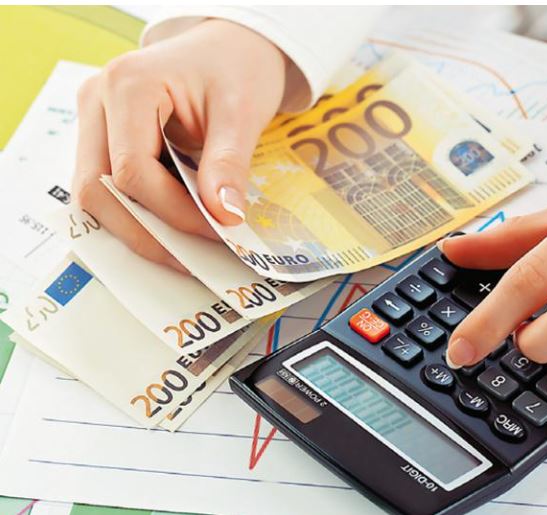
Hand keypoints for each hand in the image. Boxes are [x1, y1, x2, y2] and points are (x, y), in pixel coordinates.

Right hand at [72, 19, 285, 270]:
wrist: (229, 49)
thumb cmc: (235, 67)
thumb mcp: (241, 112)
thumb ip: (228, 164)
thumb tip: (225, 216)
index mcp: (127, 86)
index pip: (132, 171)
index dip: (173, 212)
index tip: (216, 231)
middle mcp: (98, 102)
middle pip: (97, 190)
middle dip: (144, 233)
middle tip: (190, 260)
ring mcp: (94, 120)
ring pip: (94, 194)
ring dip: (136, 228)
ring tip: (183, 251)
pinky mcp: (104, 137)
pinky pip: (108, 187)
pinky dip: (138, 213)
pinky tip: (172, 230)